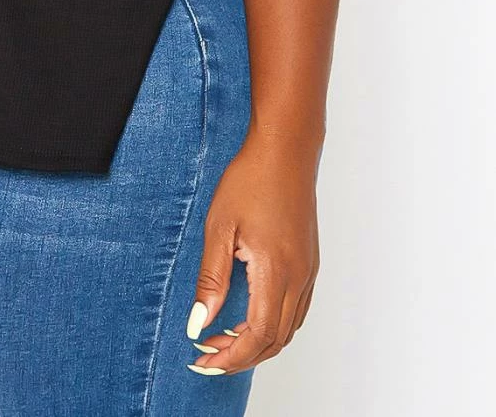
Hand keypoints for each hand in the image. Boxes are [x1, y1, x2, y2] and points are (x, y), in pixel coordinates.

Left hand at [184, 129, 321, 375]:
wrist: (285, 151)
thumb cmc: (250, 180)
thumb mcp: (220, 227)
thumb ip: (211, 278)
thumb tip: (200, 322)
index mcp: (276, 270)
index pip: (258, 335)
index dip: (231, 356)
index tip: (204, 360)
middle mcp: (299, 277)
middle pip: (275, 340)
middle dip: (241, 356)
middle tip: (207, 355)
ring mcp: (308, 271)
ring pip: (288, 328)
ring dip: (257, 343)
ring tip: (222, 340)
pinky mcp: (310, 263)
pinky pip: (296, 310)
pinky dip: (273, 325)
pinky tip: (249, 318)